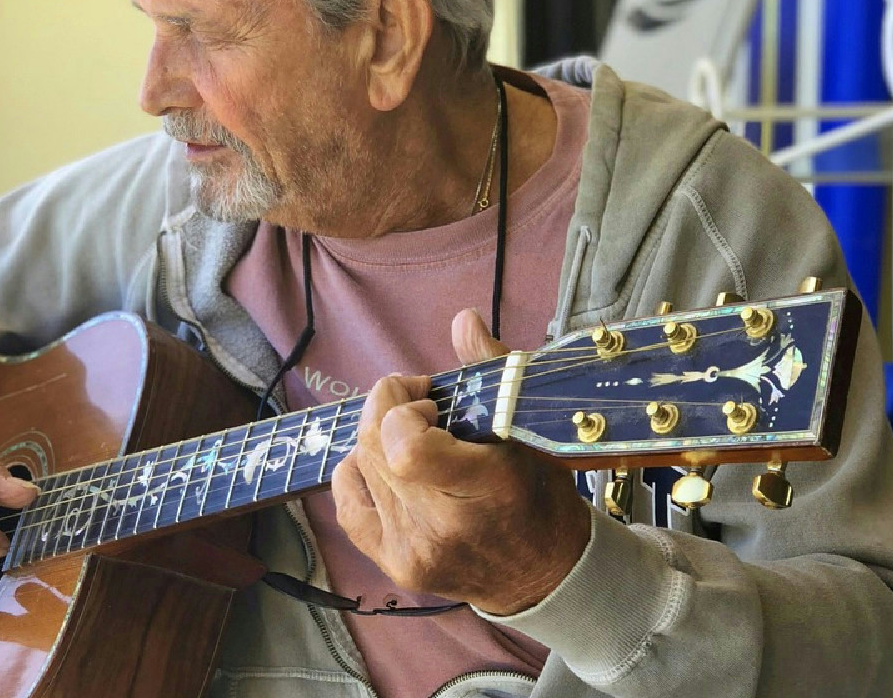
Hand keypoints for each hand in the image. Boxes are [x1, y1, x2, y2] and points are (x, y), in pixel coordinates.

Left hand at [332, 309, 590, 615]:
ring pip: (359, 465)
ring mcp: (411, 551)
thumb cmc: (539, 494)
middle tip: (424, 408)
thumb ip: (493, 370)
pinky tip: (385, 466)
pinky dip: (358, 472)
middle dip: (389, 408)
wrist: (544, 573)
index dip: (402, 409)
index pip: (405, 449)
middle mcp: (441, 527)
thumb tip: (463, 319)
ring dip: (378, 438)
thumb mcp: (529, 429)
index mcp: (485, 489)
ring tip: (415, 439)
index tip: (431, 401)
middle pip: (373, 445)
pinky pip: (348, 503)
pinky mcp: (393, 565)